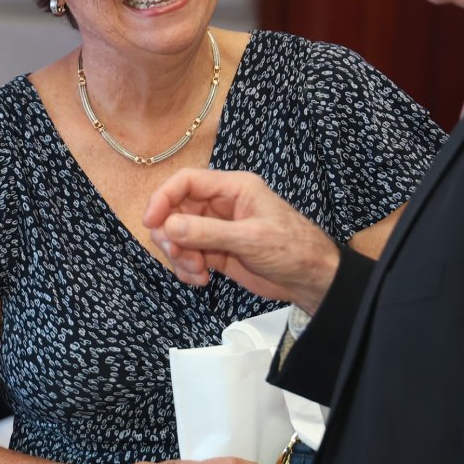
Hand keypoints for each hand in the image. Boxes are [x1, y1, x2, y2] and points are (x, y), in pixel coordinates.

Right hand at [145, 168, 339, 312]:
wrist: (312, 279)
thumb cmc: (292, 249)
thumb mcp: (249, 238)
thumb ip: (207, 232)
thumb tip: (170, 227)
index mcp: (233, 188)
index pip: (186, 182)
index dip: (164, 198)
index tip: (152, 222)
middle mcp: (222, 205)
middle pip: (177, 211)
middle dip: (172, 235)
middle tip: (179, 256)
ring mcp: (218, 229)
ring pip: (180, 236)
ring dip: (180, 256)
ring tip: (197, 272)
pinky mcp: (218, 252)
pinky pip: (189, 255)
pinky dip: (188, 269)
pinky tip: (202, 280)